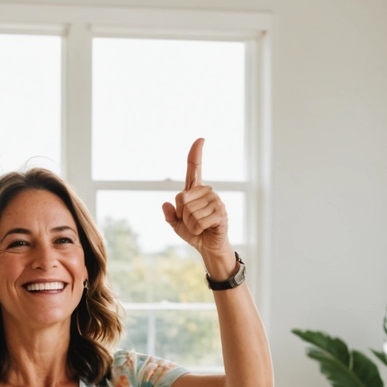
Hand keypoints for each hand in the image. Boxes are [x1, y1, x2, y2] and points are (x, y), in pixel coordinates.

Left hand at [162, 138, 234, 276]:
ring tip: (200, 227)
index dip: (196, 154)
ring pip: (190, 212)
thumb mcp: (176, 225)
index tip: (200, 139)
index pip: (194, 169)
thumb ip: (169, 215)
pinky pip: (199, 220)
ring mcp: (216, 201)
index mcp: (195, 191)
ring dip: (190, 224)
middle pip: (182, 199)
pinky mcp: (221, 212)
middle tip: (193, 223)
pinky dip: (197, 229)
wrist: (209, 247)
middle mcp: (207, 192)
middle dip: (182, 215)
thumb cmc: (194, 233)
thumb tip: (166, 204)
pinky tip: (206, 230)